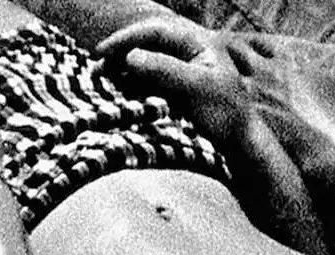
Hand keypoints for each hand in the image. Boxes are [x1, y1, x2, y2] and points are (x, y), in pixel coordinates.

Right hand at [98, 13, 261, 149]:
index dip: (126, 39)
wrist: (238, 142)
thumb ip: (164, 70)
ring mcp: (182, 71)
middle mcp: (188, 52)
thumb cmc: (224, 113)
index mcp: (198, 43)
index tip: (101, 53)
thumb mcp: (195, 88)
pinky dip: (132, 84)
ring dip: (123, 70)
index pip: (155, 32)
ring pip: (145, 63)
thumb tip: (130, 57)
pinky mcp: (177, 89)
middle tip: (95, 70)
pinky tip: (119, 93)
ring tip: (102, 83)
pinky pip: (149, 80)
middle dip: (120, 54)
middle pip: (147, 44)